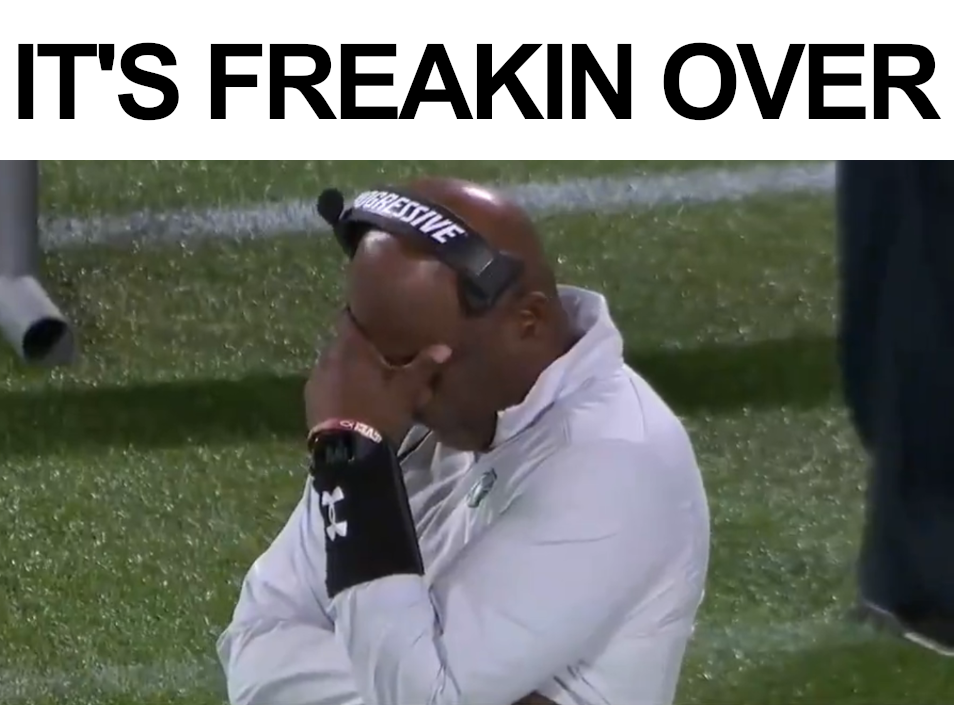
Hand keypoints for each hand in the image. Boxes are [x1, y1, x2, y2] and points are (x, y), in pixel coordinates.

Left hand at [304, 314, 451, 444]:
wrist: (348, 451)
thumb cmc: (378, 411)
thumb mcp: (406, 389)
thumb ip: (424, 366)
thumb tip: (444, 348)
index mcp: (349, 346)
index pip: (348, 316)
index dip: (360, 315)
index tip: (375, 317)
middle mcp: (327, 356)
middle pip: (342, 341)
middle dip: (358, 345)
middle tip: (378, 351)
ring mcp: (315, 378)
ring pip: (334, 363)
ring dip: (347, 366)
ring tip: (366, 376)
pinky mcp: (310, 398)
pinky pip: (326, 382)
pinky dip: (338, 384)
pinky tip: (352, 396)